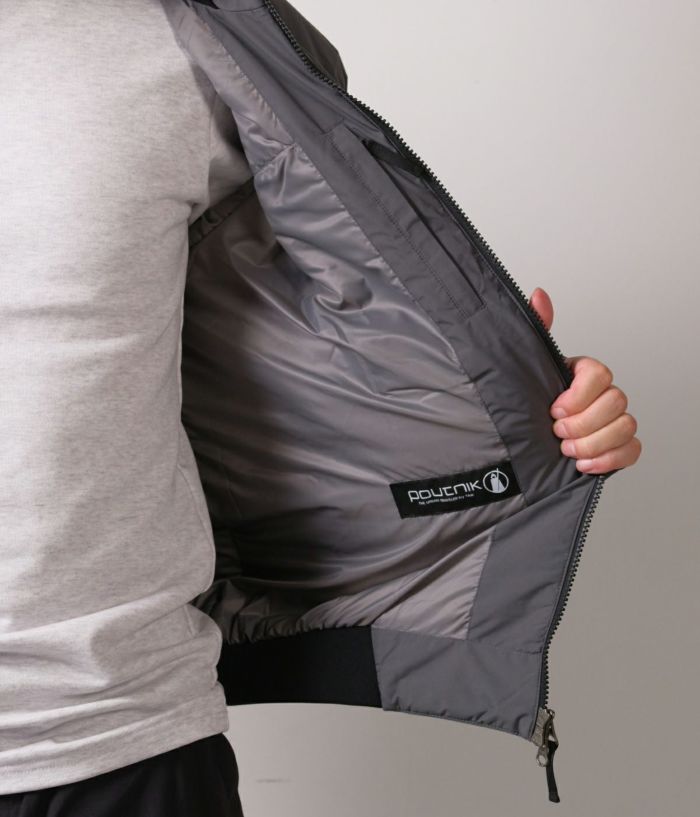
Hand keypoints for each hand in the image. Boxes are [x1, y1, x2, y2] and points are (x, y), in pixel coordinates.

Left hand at [528, 287, 641, 474]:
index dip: (578, 395)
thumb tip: (538, 296)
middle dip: (583, 423)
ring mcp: (612, 421)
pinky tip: (584, 465)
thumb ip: (535, 331)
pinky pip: (632, 450)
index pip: (599, 375)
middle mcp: (602, 396)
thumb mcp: (524, 366)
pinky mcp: (616, 447)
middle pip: (616, 402)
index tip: (553, 409)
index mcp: (583, 374)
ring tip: (566, 451)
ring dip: (593, 443)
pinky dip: (609, 460)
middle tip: (556, 432)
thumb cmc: (527, 401)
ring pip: (625, 427)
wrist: (520, 441)